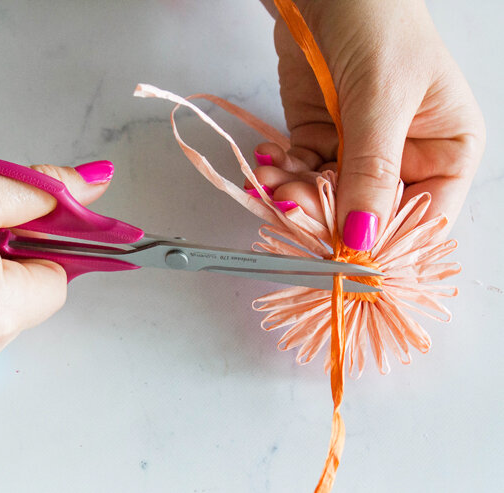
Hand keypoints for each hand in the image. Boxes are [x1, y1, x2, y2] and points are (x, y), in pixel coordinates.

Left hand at [254, 0, 484, 248]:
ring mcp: (357, 149)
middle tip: (293, 209)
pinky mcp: (318, 137)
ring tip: (272, 183)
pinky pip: (301, 174)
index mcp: (446, 148)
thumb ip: (372, 170)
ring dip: (296, 197)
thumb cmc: (376, 20)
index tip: (347, 258)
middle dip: (328, 218)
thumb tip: (363, 240)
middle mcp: (404, 155)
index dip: (387, 244)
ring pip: (327, 199)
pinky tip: (267, 167)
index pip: (424, 219)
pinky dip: (282, 176)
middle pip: (368, 215)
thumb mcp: (381, 97)